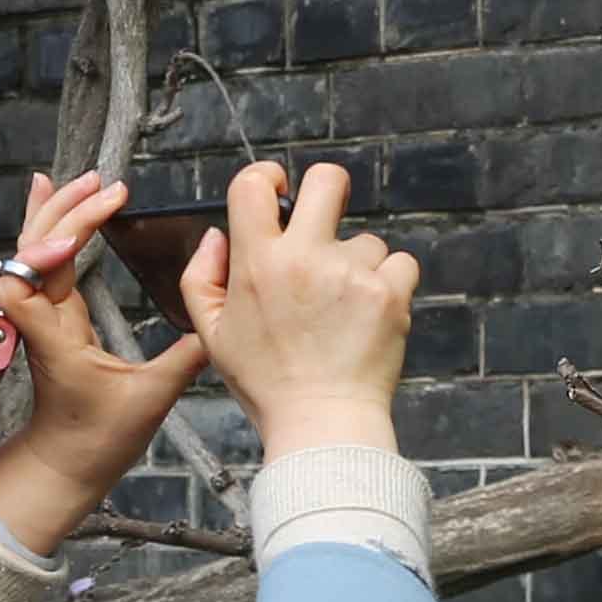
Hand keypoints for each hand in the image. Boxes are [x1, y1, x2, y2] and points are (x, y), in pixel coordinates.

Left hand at [0, 170, 205, 551]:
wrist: (62, 467)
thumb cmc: (99, 440)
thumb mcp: (150, 398)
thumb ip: (185, 356)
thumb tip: (222, 321)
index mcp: (52, 336)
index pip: (29, 274)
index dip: (51, 241)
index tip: (92, 223)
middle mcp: (39, 319)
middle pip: (33, 248)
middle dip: (66, 210)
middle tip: (105, 183)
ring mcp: (42, 317)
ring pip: (35, 251)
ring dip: (59, 213)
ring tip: (84, 179)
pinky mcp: (52, 319)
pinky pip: (42, 264)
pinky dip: (50, 230)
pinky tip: (54, 203)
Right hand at [179, 160, 417, 461]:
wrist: (323, 423)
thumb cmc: (266, 382)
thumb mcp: (213, 334)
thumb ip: (202, 278)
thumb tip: (218, 234)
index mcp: (257, 262)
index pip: (254, 184)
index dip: (268, 177)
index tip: (278, 192)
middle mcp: (304, 258)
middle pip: (327, 179)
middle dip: (328, 190)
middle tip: (326, 220)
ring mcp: (351, 272)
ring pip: (366, 240)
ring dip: (358, 265)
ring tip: (342, 312)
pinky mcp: (389, 292)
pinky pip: (399, 264)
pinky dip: (390, 285)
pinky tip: (369, 316)